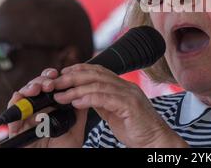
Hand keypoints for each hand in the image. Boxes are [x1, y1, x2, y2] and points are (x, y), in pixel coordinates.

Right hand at [7, 68, 86, 147]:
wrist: (54, 161)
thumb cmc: (63, 148)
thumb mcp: (75, 128)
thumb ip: (79, 111)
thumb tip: (84, 92)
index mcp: (51, 107)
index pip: (50, 86)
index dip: (53, 78)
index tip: (58, 74)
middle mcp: (37, 109)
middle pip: (36, 87)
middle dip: (42, 80)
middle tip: (50, 82)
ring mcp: (26, 117)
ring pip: (23, 95)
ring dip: (29, 87)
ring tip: (37, 88)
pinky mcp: (15, 128)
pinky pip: (11, 113)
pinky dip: (14, 103)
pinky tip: (20, 97)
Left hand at [50, 64, 187, 147]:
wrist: (155, 140)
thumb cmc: (136, 129)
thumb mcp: (115, 113)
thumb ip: (102, 102)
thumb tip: (83, 96)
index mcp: (123, 86)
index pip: (99, 71)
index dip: (79, 70)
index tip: (62, 74)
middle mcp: (127, 86)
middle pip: (96, 74)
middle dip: (73, 77)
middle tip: (55, 82)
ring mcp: (129, 94)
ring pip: (99, 85)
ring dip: (76, 89)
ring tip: (60, 95)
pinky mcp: (130, 106)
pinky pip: (106, 98)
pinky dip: (89, 99)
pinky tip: (76, 102)